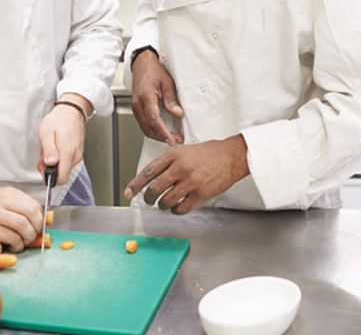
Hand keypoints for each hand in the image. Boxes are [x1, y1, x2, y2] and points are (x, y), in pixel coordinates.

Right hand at [0, 187, 41, 251]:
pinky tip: (14, 246)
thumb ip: (23, 212)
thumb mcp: (6, 207)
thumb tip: (48, 221)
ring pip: (23, 225)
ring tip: (23, 242)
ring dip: (27, 238)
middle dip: (36, 229)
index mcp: (9, 194)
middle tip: (33, 236)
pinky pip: (11, 237)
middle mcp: (2, 201)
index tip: (38, 228)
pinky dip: (17, 245)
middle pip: (31, 213)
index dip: (40, 219)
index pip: (34, 205)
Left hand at [37, 99, 87, 184]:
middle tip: (44, 154)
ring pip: (64, 168)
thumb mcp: (46, 133)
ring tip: (50, 148)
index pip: (62, 178)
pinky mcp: (78, 153)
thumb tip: (50, 164)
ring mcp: (78, 155)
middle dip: (50, 168)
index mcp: (67, 152)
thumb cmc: (59, 120)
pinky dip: (59, 158)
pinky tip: (56, 147)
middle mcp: (75, 156)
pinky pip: (67, 162)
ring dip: (54, 162)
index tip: (44, 168)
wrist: (72, 111)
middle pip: (62, 174)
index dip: (50, 177)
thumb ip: (48, 150)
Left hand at [123, 135, 249, 214]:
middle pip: (154, 189)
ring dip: (163, 205)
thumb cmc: (210, 153)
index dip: (135, 184)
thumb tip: (153, 177)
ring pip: (166, 201)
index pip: (148, 171)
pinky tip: (179, 206)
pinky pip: (181, 208)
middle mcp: (181, 167)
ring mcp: (191, 182)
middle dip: (148, 198)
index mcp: (174, 155)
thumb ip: (169, 161)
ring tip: (165, 203)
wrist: (232, 156)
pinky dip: (176, 210)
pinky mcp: (201, 194)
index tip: (128, 192)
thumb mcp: (185, 150)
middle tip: (149, 200)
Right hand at [131, 50, 184, 144]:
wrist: (141, 64)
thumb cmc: (153, 70)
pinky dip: (152, 130)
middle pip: (148, 128)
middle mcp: (138, 105)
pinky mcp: (136, 110)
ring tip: (171, 137)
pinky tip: (162, 131)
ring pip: (145, 128)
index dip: (163, 132)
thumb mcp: (167, 82)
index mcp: (145, 97)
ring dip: (157, 135)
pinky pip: (143, 124)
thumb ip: (171, 99)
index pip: (154, 120)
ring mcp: (135, 108)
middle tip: (176, 140)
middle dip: (162, 137)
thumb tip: (178, 113)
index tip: (172, 139)